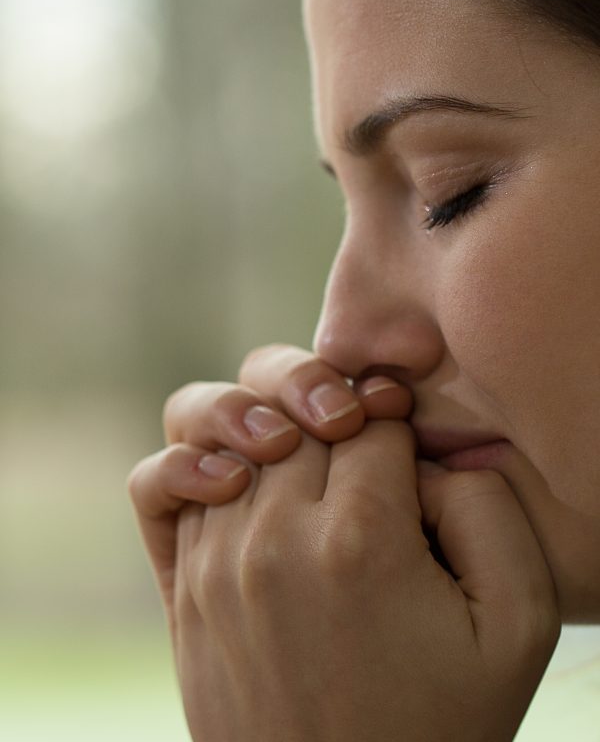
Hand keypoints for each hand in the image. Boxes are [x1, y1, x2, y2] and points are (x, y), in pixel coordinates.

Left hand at [172, 419, 559, 741]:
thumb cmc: (440, 721)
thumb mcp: (516, 623)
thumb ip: (488, 512)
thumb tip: (428, 456)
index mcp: (359, 542)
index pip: (370, 417)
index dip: (396, 412)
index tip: (405, 436)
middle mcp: (274, 542)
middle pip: (298, 410)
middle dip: (337, 404)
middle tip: (364, 431)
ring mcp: (216, 562)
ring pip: (227, 427)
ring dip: (271, 418)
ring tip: (307, 444)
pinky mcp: (183, 588)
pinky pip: (158, 483)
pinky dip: (189, 458)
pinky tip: (232, 476)